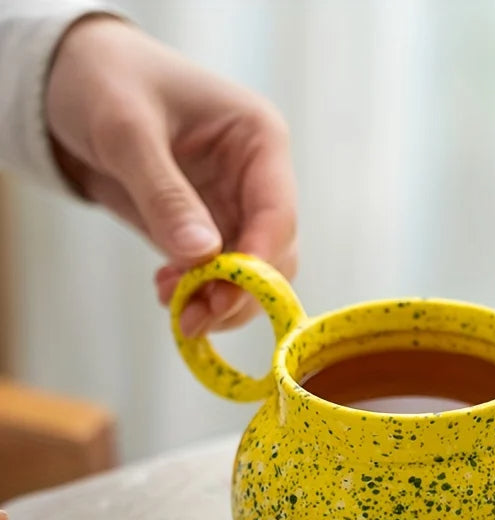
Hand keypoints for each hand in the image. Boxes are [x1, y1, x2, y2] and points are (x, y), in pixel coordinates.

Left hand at [46, 16, 296, 334]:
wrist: (70, 80)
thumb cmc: (105, 81)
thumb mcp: (127, 131)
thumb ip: (165, 195)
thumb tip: (202, 255)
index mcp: (259, 139)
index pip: (277, 213)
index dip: (258, 260)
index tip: (223, 295)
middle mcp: (258, 178)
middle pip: (274, 254)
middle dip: (238, 291)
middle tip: (194, 316)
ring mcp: (236, 205)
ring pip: (251, 274)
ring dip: (218, 300)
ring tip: (174, 307)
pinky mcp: (211, 227)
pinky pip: (219, 275)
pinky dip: (198, 294)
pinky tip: (166, 291)